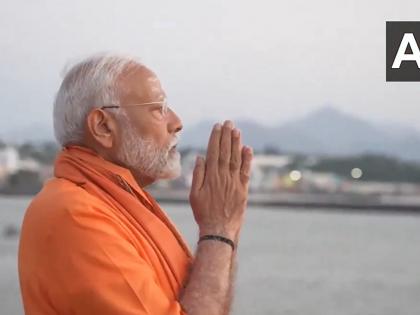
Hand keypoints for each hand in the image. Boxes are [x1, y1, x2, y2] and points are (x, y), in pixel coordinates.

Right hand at [189, 120, 253, 240]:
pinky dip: (247, 159)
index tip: (217, 127)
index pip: (213, 152)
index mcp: (210, 177)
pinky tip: (247, 148)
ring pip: (236, 158)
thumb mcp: (194, 195)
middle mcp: (223, 177)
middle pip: (225, 152)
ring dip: (236, 143)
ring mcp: (235, 182)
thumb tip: (201, 157)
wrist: (219, 230)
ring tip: (236, 130)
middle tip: (228, 122)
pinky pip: (246, 171)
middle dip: (226, 136)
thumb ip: (198, 175)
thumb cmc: (203, 213)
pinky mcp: (243, 189)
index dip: (215, 138)